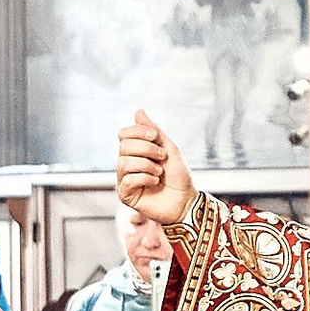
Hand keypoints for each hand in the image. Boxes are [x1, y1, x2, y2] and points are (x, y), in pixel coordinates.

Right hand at [116, 108, 192, 229]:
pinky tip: (155, 182)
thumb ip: (153, 130)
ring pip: (123, 162)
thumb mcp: (169, 148)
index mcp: (136, 151)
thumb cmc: (179, 176)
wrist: (186, 200)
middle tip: (162, 156)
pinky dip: (144, 178)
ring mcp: (125, 179)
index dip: (137, 131)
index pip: (124, 134)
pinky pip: (127, 180)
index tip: (155, 136)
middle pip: (123, 146)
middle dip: (146, 148)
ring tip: (159, 172)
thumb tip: (138, 110)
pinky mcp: (126, 195)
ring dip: (146, 164)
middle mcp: (128, 164)